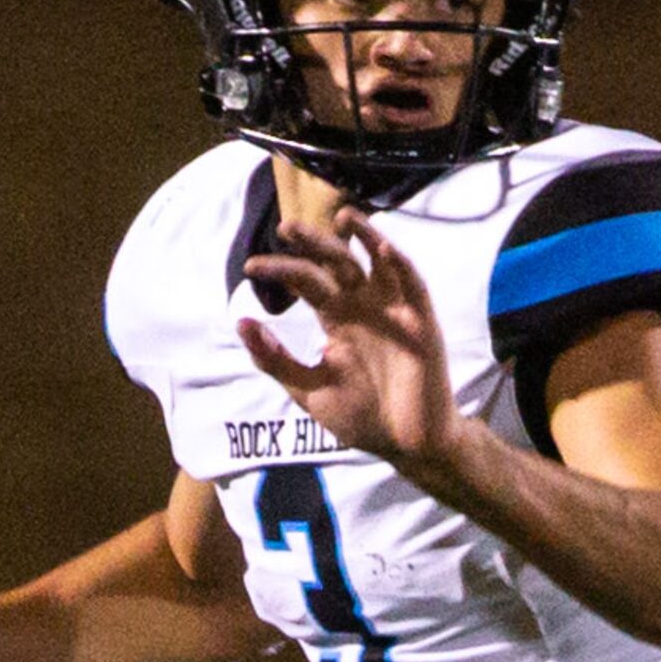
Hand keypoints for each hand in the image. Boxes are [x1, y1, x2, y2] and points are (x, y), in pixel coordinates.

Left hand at [239, 207, 465, 470]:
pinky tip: (381, 247)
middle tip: (286, 228)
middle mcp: (364, 307)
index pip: (306, 283)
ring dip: (364, 236)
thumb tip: (240, 321)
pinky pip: (411, 285)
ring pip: (377, 262)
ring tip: (343, 216)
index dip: (281, 271)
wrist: (406, 445)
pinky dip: (398, 264)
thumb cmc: (361, 418)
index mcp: (337, 320)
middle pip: (337, 263)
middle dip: (314, 243)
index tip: (251, 267)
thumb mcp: (308, 390)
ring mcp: (393, 311)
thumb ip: (276, 359)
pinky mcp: (421, 321)